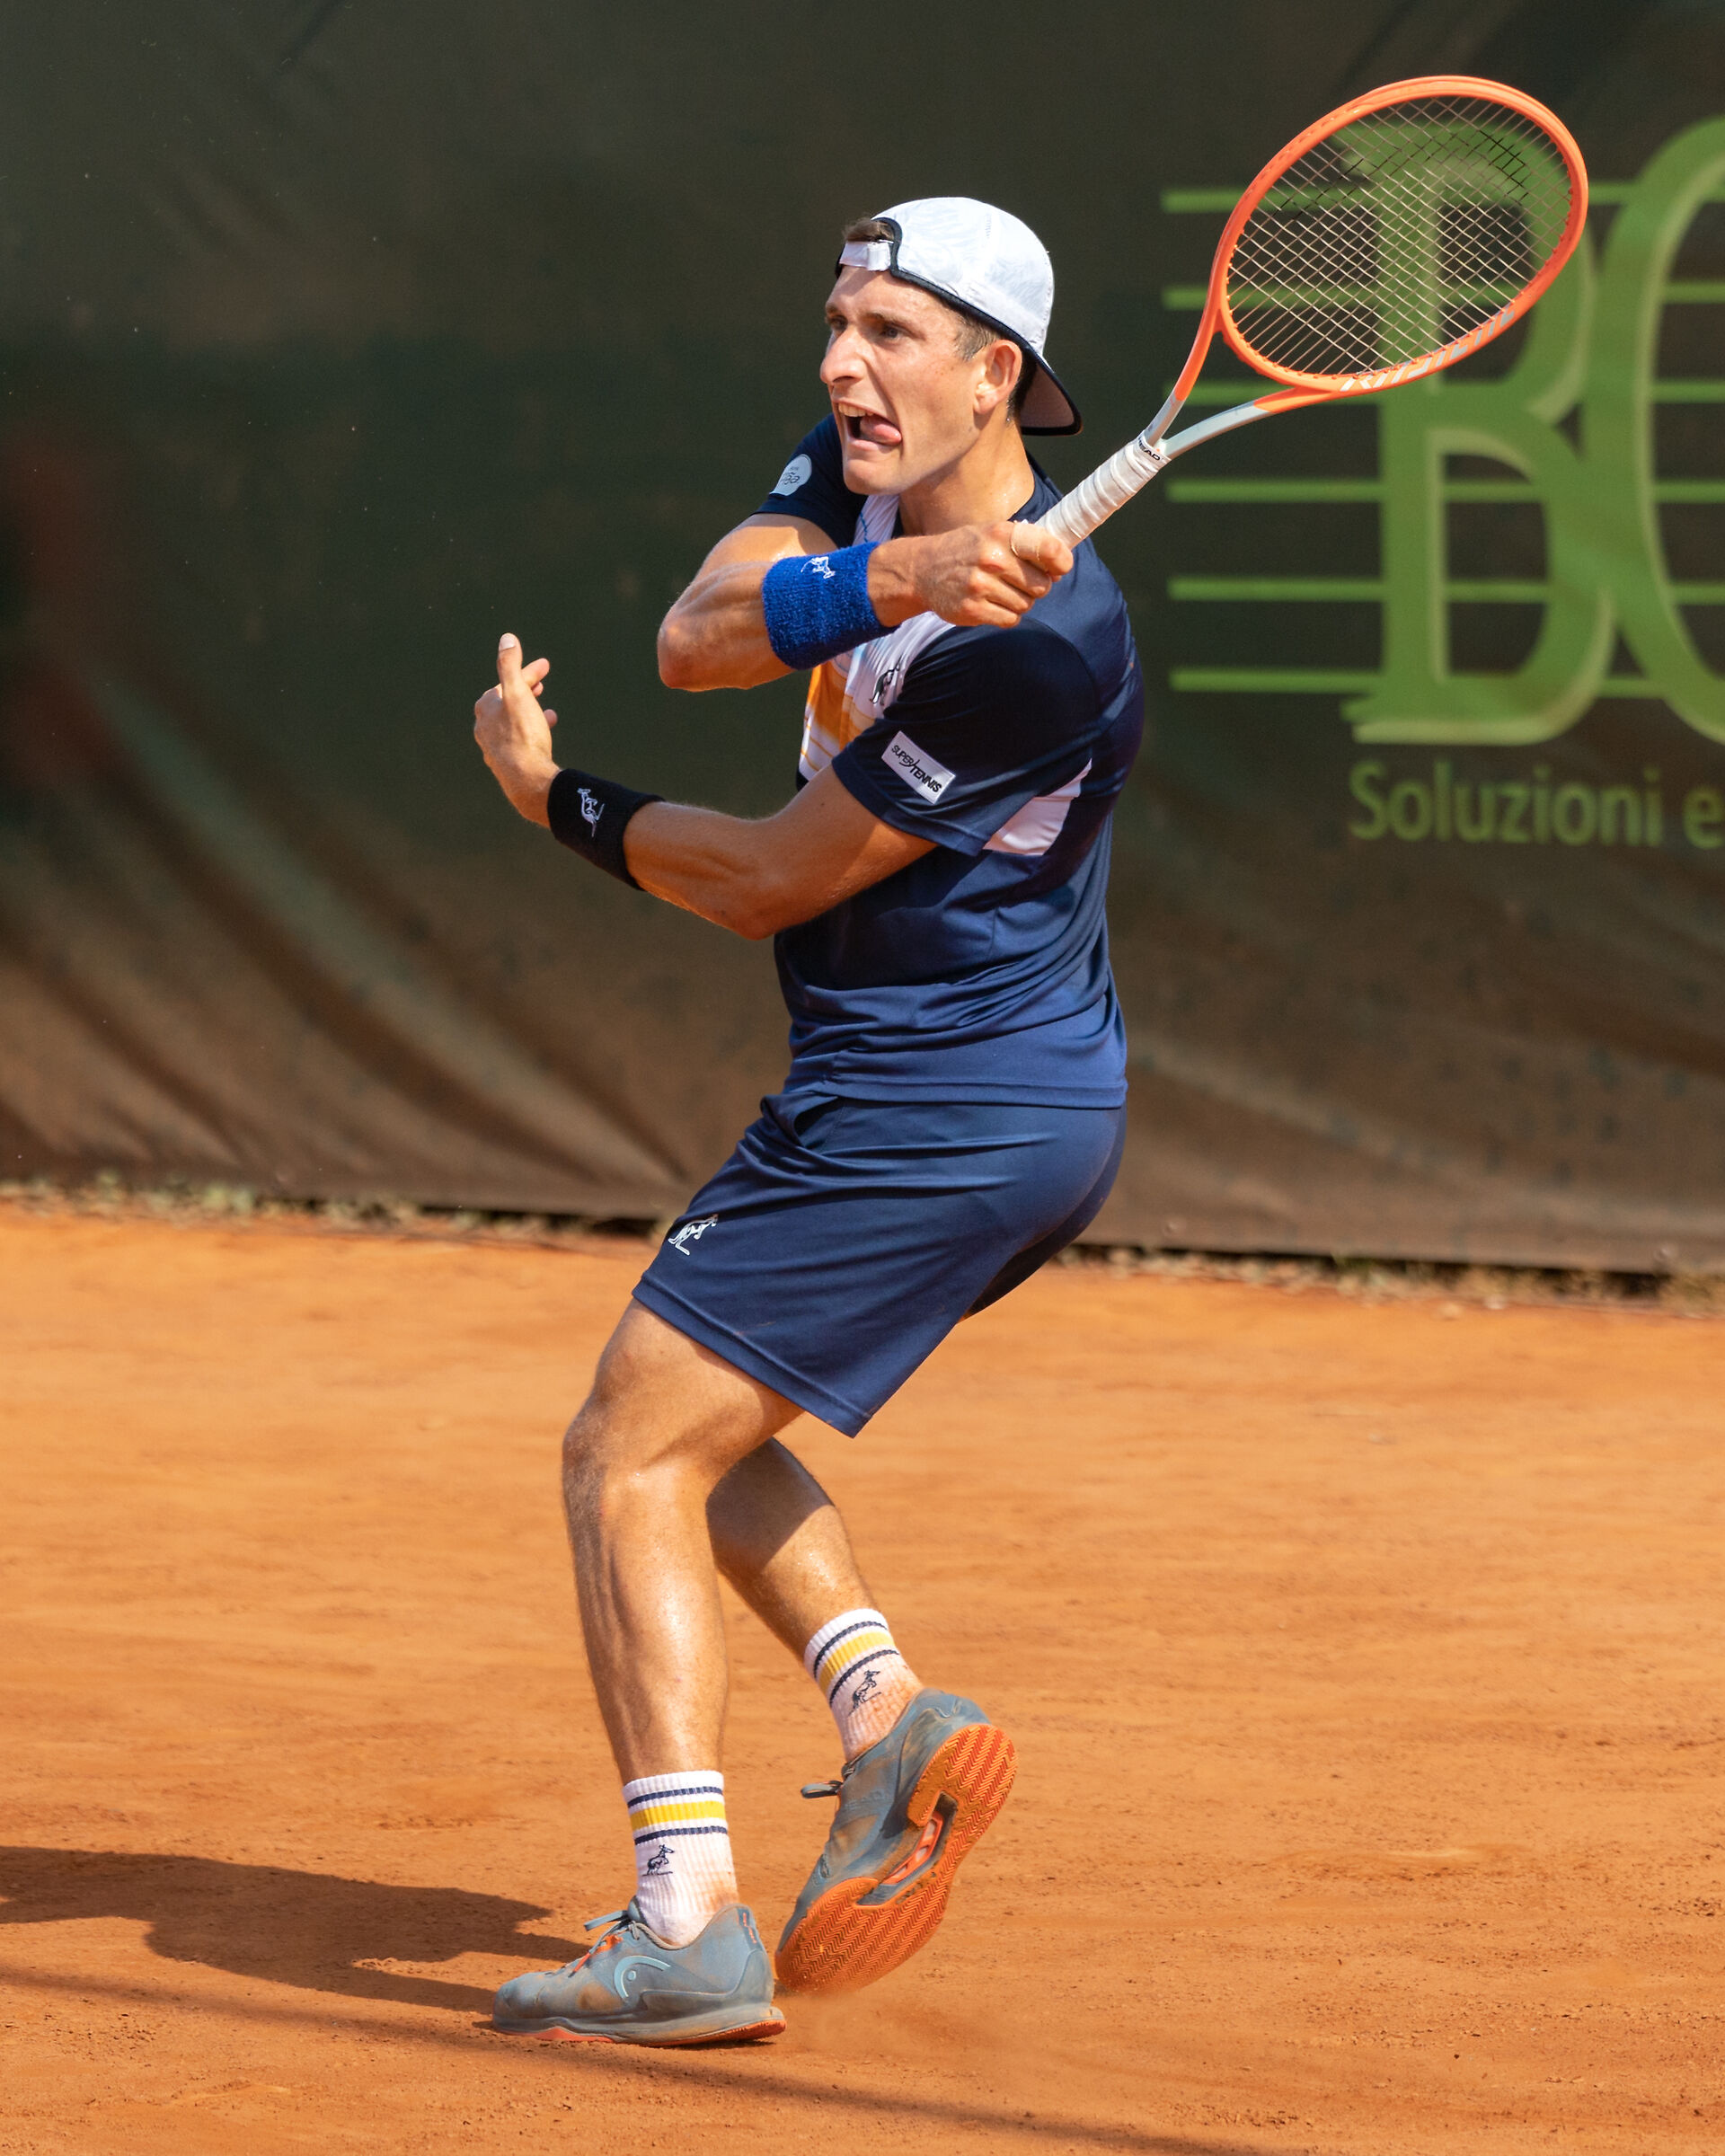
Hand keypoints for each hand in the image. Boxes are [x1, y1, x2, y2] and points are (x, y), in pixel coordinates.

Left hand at [474, 633, 558, 825]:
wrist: (528, 780)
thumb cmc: (523, 736)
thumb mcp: (518, 694)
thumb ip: (509, 665)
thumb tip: (506, 638)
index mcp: (485, 707)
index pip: (507, 682)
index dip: (527, 672)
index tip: (545, 666)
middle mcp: (484, 726)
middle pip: (508, 701)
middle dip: (526, 690)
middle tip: (542, 684)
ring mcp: (493, 747)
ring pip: (513, 722)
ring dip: (530, 712)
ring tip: (548, 712)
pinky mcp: (505, 764)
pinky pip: (517, 740)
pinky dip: (530, 732)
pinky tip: (542, 737)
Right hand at [869, 520, 1073, 629]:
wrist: (922, 569)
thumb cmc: (966, 550)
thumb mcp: (993, 533)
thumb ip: (1026, 544)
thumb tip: (1060, 566)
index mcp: (1001, 534)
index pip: (1048, 549)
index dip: (1061, 562)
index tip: (1060, 568)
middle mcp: (992, 558)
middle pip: (1041, 585)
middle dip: (1037, 586)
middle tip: (1020, 581)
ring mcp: (981, 586)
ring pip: (1026, 605)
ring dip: (1019, 601)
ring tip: (1000, 591)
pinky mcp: (973, 609)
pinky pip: (1009, 619)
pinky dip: (1007, 615)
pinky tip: (993, 603)